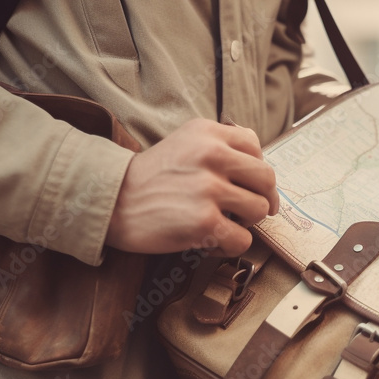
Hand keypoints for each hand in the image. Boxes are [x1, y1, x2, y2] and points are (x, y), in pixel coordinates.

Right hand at [105, 118, 278, 256]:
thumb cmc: (149, 177)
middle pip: (266, 179)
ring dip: (246, 223)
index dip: (256, 170)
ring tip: (225, 223)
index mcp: (208, 133)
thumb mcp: (184, 141)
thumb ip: (220, 143)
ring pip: (258, 209)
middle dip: (262, 198)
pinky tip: (213, 242)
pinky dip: (231, 245)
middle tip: (249, 210)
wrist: (112, 201)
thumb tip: (258, 160)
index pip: (256, 148)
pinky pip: (243, 239)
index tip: (249, 185)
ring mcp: (209, 189)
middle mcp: (212, 156)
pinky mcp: (204, 223)